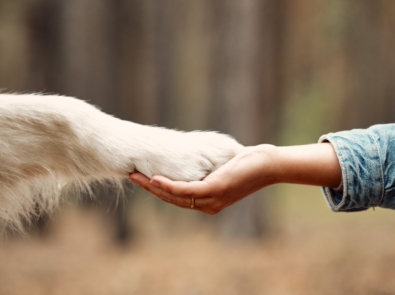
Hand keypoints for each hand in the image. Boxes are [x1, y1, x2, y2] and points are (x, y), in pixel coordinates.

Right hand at [129, 145, 278, 214]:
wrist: (269, 165)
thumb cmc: (248, 164)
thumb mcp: (223, 168)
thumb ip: (207, 168)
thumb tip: (194, 158)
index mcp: (209, 201)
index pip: (178, 197)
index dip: (159, 189)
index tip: (143, 178)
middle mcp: (208, 205)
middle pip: (172, 199)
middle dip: (150, 188)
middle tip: (132, 176)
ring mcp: (211, 200)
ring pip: (175, 196)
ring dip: (153, 187)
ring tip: (135, 176)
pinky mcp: (214, 190)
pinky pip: (185, 190)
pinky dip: (168, 186)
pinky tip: (154, 179)